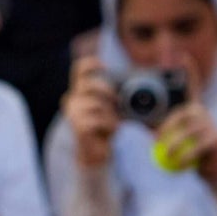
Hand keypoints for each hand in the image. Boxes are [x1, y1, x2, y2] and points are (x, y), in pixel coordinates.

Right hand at [61, 55, 118, 169]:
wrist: (97, 151)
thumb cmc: (106, 125)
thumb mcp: (115, 106)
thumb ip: (119, 93)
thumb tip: (144, 85)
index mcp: (81, 90)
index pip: (80, 69)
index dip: (91, 64)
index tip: (104, 66)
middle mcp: (72, 99)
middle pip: (90, 84)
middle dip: (107, 91)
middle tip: (117, 101)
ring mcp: (73, 113)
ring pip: (96, 104)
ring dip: (111, 114)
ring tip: (112, 123)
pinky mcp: (78, 126)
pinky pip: (99, 120)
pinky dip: (109, 125)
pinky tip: (108, 132)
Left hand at [152, 58, 216, 183]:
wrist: (210, 167)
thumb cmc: (186, 148)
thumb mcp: (167, 134)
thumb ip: (152, 124)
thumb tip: (127, 116)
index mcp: (189, 108)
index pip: (189, 87)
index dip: (186, 71)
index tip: (181, 55)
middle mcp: (202, 112)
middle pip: (181, 115)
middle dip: (166, 128)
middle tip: (155, 140)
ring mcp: (210, 125)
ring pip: (188, 131)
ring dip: (173, 144)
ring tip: (165, 154)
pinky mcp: (216, 139)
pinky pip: (197, 146)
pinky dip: (185, 156)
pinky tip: (179, 163)